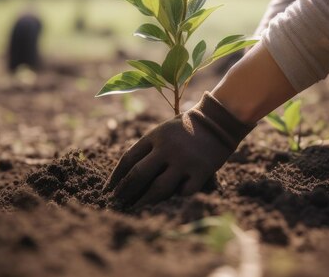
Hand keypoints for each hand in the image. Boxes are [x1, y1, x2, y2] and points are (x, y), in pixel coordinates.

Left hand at [107, 92, 254, 206]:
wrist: (219, 120)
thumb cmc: (188, 127)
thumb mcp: (164, 130)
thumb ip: (149, 149)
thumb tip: (127, 175)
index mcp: (155, 136)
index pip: (128, 159)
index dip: (116, 177)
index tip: (109, 189)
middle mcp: (167, 149)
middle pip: (138, 175)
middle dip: (125, 192)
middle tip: (117, 203)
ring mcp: (185, 161)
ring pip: (158, 188)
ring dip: (144, 201)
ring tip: (136, 209)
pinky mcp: (202, 170)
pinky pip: (184, 192)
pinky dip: (176, 197)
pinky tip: (170, 201)